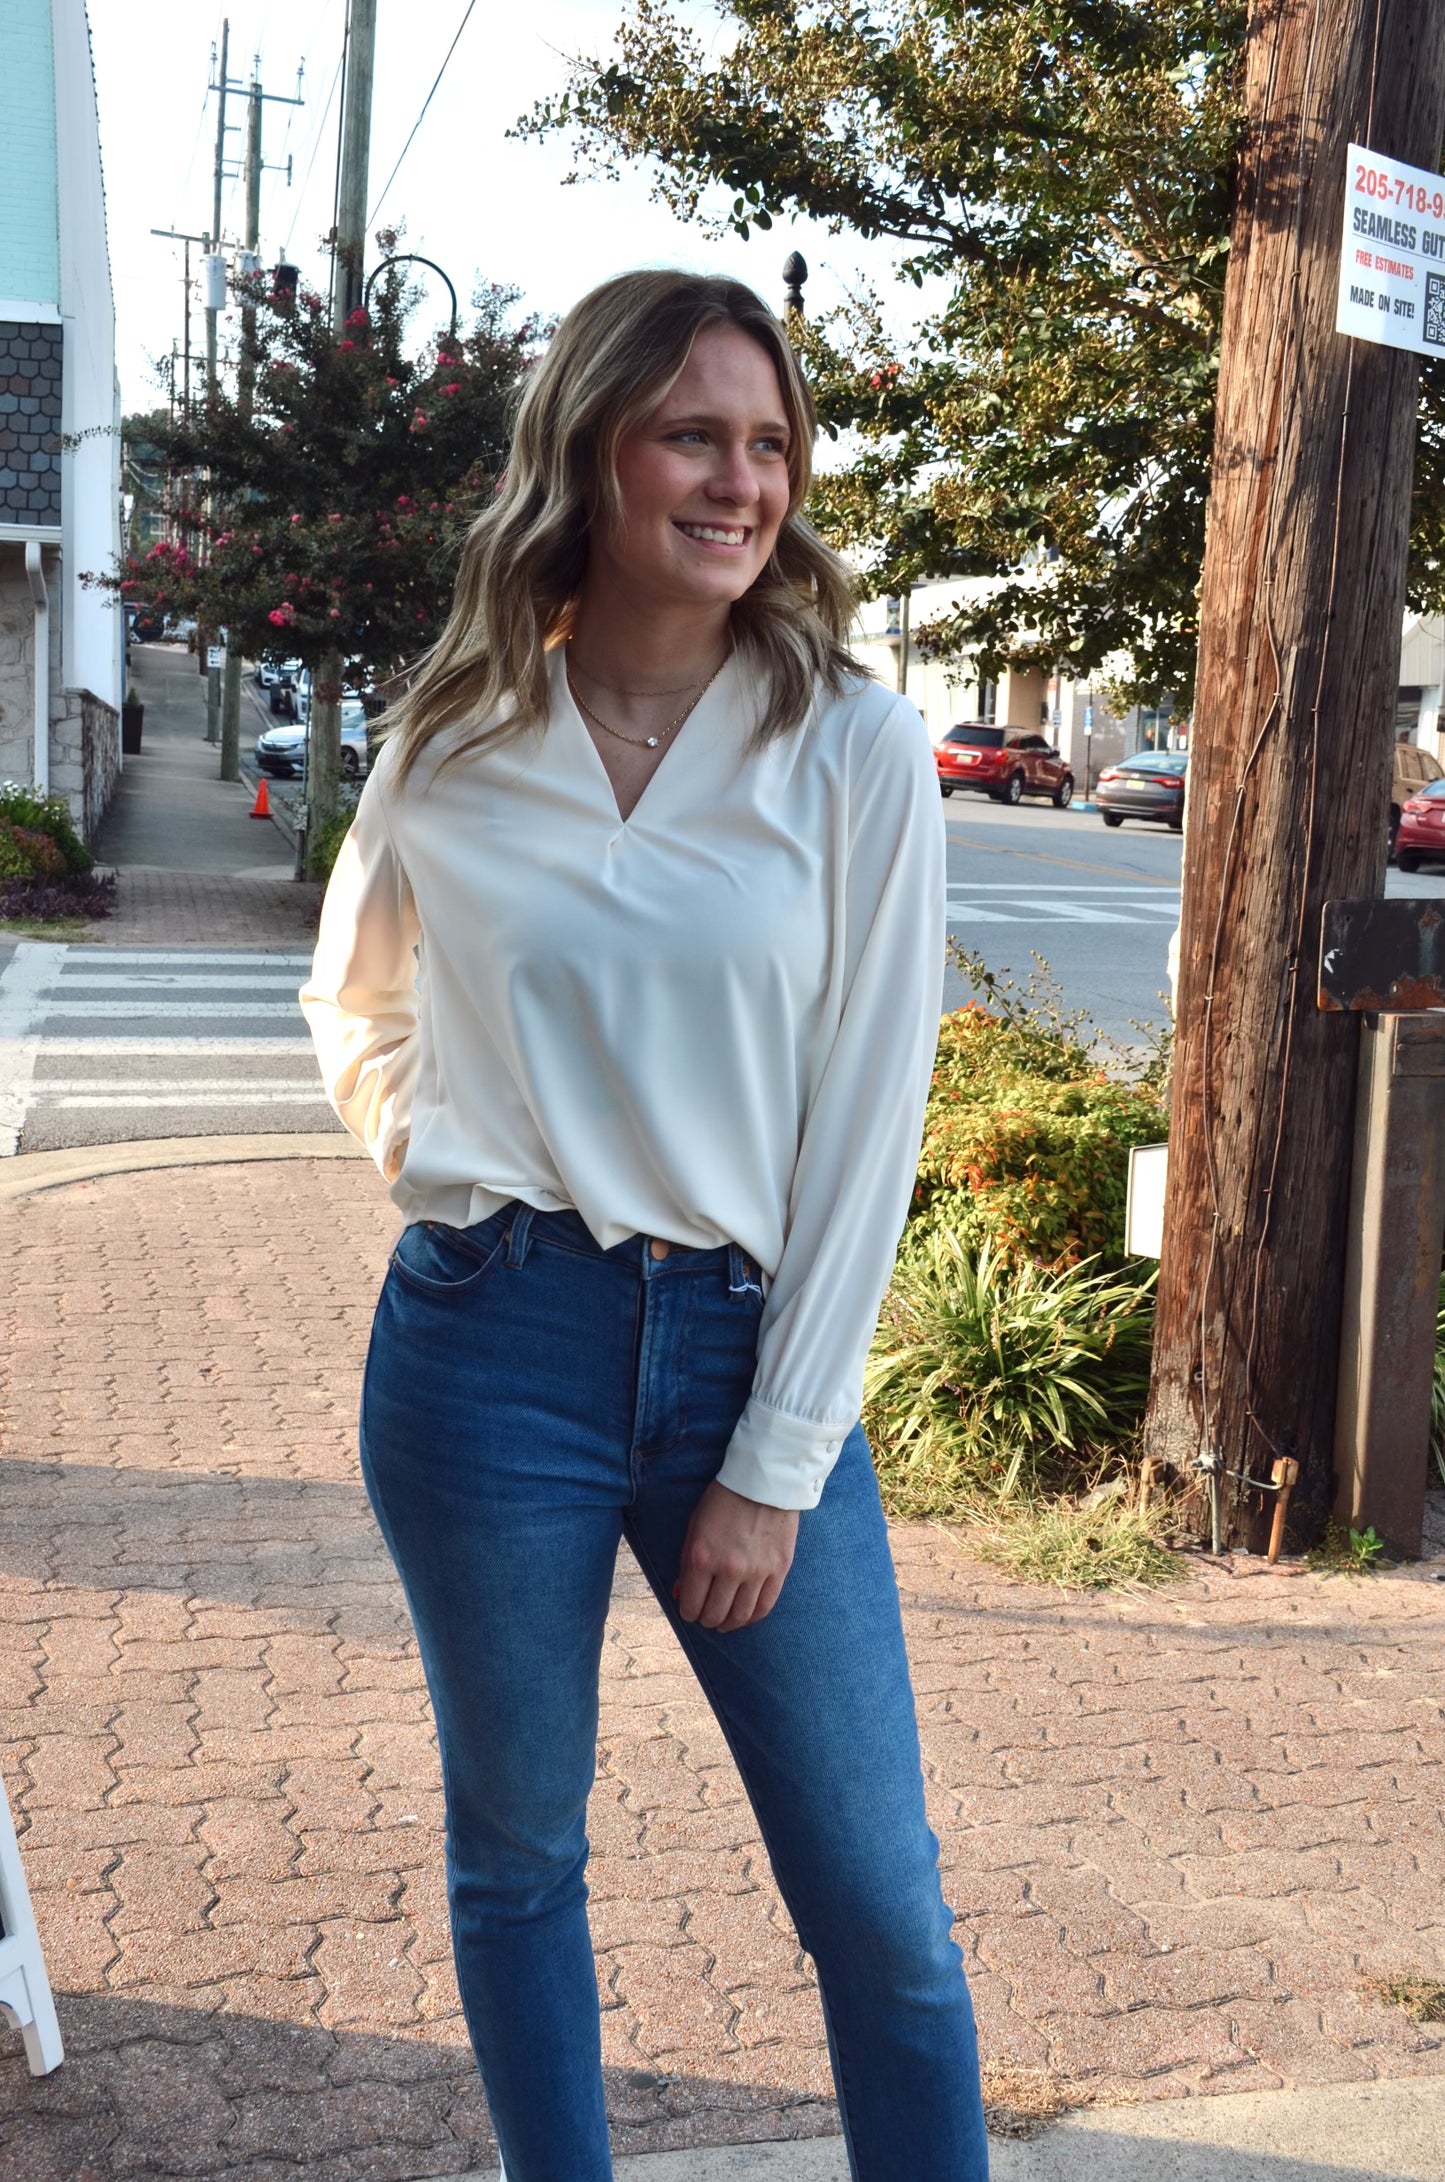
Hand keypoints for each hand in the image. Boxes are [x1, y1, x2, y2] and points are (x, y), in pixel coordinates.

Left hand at [673, 1481, 798, 1633]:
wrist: (764, 1481)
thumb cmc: (723, 1500)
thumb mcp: (694, 1527)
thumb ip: (686, 1563)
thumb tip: (682, 1594)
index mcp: (702, 1557)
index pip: (691, 1605)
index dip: (688, 1613)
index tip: (690, 1611)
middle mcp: (729, 1570)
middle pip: (714, 1614)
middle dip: (706, 1620)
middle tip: (706, 1617)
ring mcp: (757, 1572)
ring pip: (740, 1616)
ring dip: (728, 1624)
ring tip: (724, 1622)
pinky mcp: (779, 1570)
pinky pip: (765, 1606)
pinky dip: (752, 1618)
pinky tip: (745, 1617)